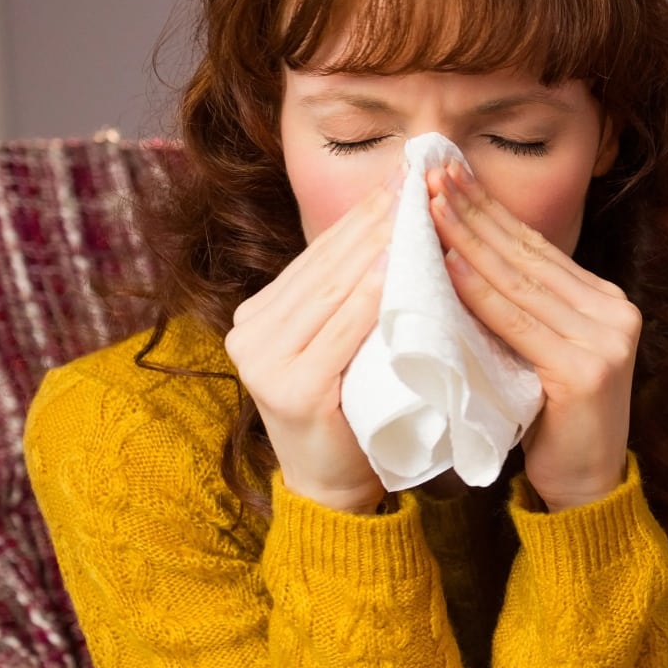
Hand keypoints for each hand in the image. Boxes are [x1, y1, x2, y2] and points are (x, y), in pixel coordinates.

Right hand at [225, 179, 396, 513]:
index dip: (362, 215)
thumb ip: (347, 300)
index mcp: (259, 316)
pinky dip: (371, 298)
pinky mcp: (290, 388)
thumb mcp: (341, 346)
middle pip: (326, 266)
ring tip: (414, 210)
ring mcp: (264, 361)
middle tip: (416, 179)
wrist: (334, 490)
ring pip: (332, 291)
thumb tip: (391, 228)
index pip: (319, 255)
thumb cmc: (351, 414)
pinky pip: (340, 332)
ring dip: (377, 248)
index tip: (402, 178)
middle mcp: (251, 332)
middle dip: (374, 220)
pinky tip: (398, 270)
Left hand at [426, 162, 639, 511]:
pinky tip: (448, 267)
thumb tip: (456, 252)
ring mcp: (605, 341)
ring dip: (469, 240)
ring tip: (429, 207)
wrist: (584, 487)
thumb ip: (516, 309)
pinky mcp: (586, 373)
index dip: (490, 208)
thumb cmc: (548, 422)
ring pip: (520, 282)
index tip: (447, 174)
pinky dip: (479, 294)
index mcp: (602, 301)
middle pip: (528, 255)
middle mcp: (612, 312)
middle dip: (475, 211)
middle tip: (431, 172)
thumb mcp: (535, 352)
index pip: (535, 246)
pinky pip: (519, 324)